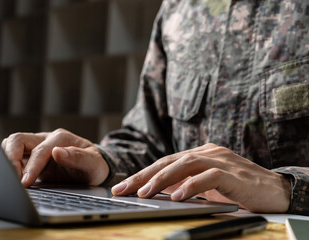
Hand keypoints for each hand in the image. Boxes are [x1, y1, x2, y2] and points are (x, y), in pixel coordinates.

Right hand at [1, 128, 108, 186]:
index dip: (31, 167)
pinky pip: (14, 154)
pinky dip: (10, 164)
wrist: (93, 167)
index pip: (40, 150)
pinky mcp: (32, 156)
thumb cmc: (94, 165)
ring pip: (12, 144)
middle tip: (12, 180)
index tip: (25, 183)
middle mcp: (47, 139)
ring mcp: (38, 146)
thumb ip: (78, 158)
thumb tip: (57, 152)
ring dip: (8, 159)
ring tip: (12, 180)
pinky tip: (14, 178)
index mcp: (61, 138)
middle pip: (18, 139)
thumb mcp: (93, 164)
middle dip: (11, 158)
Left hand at [111, 143, 290, 212]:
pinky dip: (191, 186)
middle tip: (123, 189)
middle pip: (169, 162)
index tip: (123, 187)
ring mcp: (220, 160)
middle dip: (143, 176)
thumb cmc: (239, 189)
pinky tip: (177, 196)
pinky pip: (208, 177)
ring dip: (161, 180)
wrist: (275, 190)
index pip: (165, 162)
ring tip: (144, 193)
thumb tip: (160, 193)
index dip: (142, 174)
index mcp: (200, 154)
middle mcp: (207, 152)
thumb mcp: (207, 186)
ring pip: (184, 165)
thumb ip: (187, 184)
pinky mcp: (232, 172)